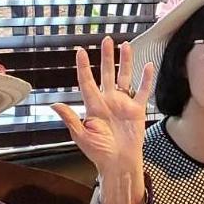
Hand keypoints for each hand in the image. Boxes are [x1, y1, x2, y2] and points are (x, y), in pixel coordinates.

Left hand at [53, 37, 153, 187]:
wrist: (119, 163)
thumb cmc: (99, 152)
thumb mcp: (81, 136)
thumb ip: (71, 119)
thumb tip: (55, 105)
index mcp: (93, 106)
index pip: (87, 81)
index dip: (83, 67)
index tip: (80, 51)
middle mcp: (108, 101)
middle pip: (107, 73)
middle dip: (106, 57)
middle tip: (106, 40)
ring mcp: (124, 104)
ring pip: (124, 77)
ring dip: (125, 62)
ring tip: (126, 45)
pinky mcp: (137, 110)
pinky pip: (143, 91)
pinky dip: (146, 79)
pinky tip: (148, 66)